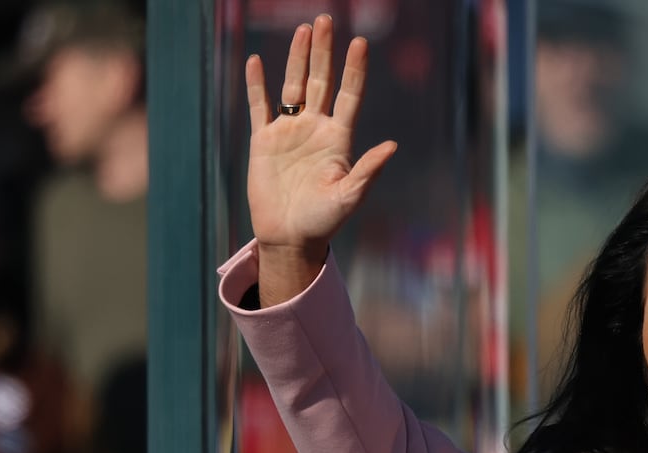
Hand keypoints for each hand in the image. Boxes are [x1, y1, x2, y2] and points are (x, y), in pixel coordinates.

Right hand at [245, 15, 396, 304]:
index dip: (355, 69)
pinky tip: (256, 61)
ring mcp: (290, 132)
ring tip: (302, 29)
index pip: (349, 95)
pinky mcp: (264, 140)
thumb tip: (391, 146)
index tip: (360, 42)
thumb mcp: (348, 196)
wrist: (290, 235)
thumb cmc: (323, 220)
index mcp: (340, 139)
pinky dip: (257, 85)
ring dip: (296, 58)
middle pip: (321, 81)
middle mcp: (316, 129)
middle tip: (326, 20)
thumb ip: (367, 171)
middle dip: (324, 51)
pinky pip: (260, 106)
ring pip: (293, 86)